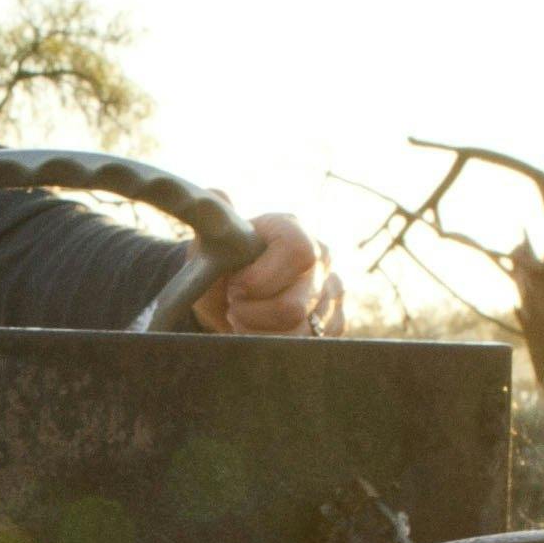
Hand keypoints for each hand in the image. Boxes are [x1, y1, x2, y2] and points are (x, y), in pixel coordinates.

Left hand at [191, 212, 341, 336]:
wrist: (230, 296)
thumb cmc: (221, 267)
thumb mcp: (209, 246)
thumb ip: (214, 224)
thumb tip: (218, 195)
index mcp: (293, 231)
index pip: (298, 251)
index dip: (261, 278)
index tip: (235, 287)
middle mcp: (321, 259)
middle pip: (293, 305)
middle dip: (252, 313)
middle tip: (234, 304)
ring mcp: (332, 293)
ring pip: (299, 332)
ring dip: (259, 332)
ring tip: (242, 317)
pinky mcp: (334, 323)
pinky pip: (306, 347)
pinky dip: (273, 345)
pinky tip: (259, 331)